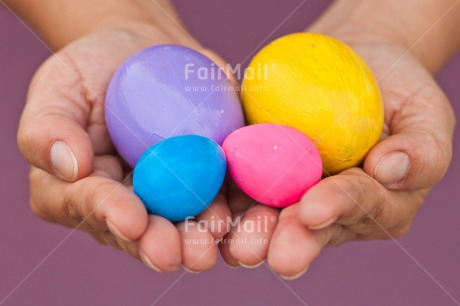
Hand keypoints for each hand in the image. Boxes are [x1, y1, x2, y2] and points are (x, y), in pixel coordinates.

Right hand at [18, 24, 231, 272]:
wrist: (143, 53)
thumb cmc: (92, 71)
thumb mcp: (58, 88)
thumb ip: (47, 129)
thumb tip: (71, 166)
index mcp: (87, 191)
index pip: (95, 207)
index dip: (113, 215)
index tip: (132, 220)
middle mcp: (133, 202)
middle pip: (149, 231)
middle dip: (170, 244)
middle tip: (190, 252)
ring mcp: (174, 194)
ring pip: (192, 225)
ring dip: (211, 236)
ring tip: (222, 235)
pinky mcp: (211, 178)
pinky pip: (229, 198)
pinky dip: (244, 209)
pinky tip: (255, 214)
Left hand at [220, 31, 454, 277]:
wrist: (355, 65)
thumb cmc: (398, 94)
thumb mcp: (425, 117)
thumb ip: (421, 151)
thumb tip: (389, 168)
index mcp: (370, 204)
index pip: (356, 207)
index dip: (336, 208)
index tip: (315, 209)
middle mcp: (325, 208)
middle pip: (304, 228)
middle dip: (281, 239)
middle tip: (261, 252)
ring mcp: (287, 193)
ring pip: (264, 217)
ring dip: (245, 231)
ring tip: (232, 242)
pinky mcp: (255, 171)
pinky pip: (234, 187)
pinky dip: (219, 198)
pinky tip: (204, 208)